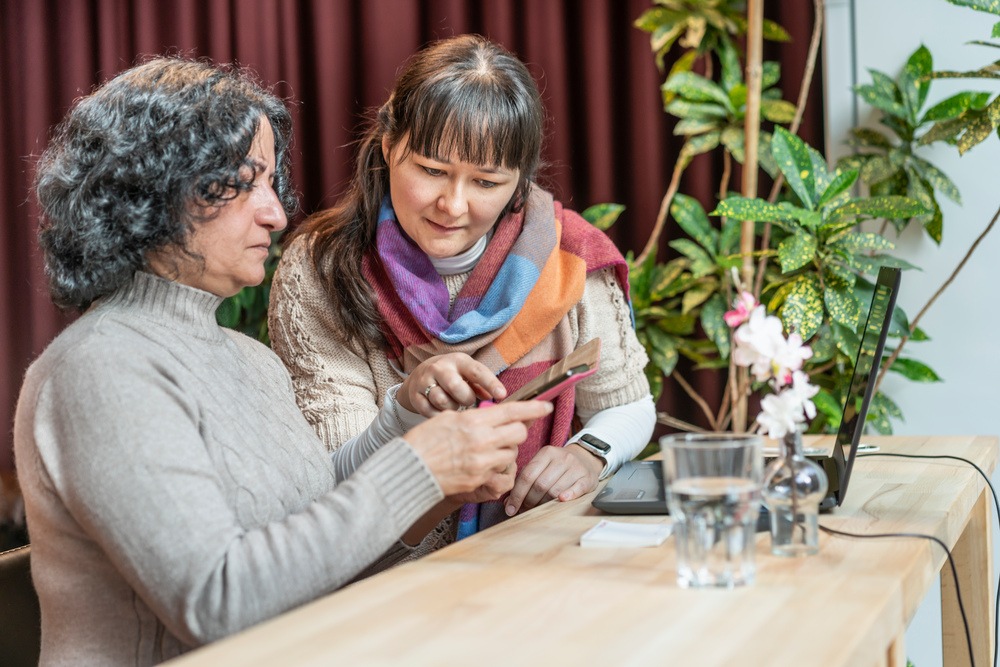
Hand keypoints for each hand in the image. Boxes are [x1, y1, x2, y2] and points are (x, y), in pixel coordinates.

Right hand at [398, 353, 506, 416]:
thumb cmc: (453, 376)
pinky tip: (442, 411)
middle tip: (468, 401)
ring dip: (452, 407)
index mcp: (458, 361)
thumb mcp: (468, 374)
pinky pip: (430, 411)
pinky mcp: (415, 395)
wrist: (420, 376)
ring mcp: (424, 381)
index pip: (476, 371)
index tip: (502, 395)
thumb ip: (482, 386)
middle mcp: (439, 368)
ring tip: (453, 404)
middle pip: (456, 387)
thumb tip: (496, 398)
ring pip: (442, 401)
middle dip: (466, 399)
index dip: (490, 383)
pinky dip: (439, 415)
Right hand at [404, 400, 550, 496]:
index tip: (545, 406)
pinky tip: (483, 466)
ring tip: (487, 450)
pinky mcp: (480, 481)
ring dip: (505, 451)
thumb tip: (493, 415)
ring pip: (511, 455)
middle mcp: (482, 441)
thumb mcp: (447, 418)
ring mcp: (482, 463)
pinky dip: (496, 469)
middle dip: (518, 432)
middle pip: (519, 434)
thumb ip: (473, 417)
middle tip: (508, 431)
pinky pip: (501, 474)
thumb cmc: (423, 441)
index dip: (533, 408)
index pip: (512, 411)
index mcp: (473, 421)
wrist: (409, 470)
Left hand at [503, 444, 603, 515]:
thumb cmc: (558, 466)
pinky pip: (576, 489)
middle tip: (525, 509)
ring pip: (555, 490)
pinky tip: (561, 501)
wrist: (586, 458)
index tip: (510, 508)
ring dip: (544, 503)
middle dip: (529, 500)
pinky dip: (568, 495)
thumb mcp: (543, 465)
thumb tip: (509, 502)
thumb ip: (527, 479)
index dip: (517, 494)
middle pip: (540, 484)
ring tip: (538, 509)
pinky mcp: (587, 478)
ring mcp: (576, 467)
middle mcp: (562, 458)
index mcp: (547, 453)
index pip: (528, 475)